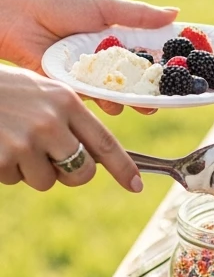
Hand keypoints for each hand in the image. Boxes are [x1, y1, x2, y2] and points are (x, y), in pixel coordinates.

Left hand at [0, 0, 177, 114]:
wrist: (20, 19)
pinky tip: (114, 104)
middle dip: (154, 92)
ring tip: (144, 105)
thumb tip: (176, 13)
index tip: (190, 73)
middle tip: (166, 99)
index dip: (169, 65)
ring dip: (133, 102)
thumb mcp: (103, 6)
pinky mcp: (76, 91)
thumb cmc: (59, 6)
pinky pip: (96, 101)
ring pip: (120, 95)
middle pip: (139, 81)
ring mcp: (93, 79)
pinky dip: (107, 103)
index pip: (151, 56)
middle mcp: (109, 62)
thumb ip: (139, 14)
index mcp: (119, 41)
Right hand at [0, 67, 143, 191]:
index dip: (123, 168)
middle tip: (50, 160)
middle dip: (70, 174)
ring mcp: (26, 142)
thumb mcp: (40, 92)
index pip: (105, 143)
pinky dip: (4, 169)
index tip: (136, 186)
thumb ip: (67, 118)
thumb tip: (93, 156)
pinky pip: (14, 180)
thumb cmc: (3, 90)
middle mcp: (51, 122)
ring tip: (12, 141)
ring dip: (30, 171)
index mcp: (66, 102)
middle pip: (82, 173)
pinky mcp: (3, 158)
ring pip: (46, 181)